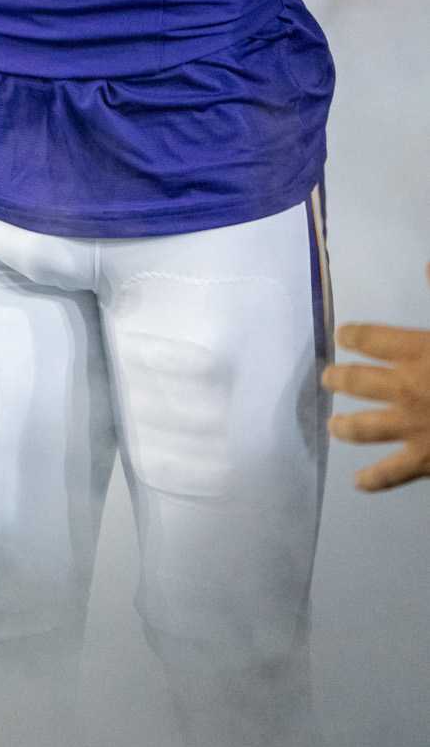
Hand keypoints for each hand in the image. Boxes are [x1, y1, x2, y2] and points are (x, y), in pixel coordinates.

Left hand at [323, 269, 429, 491]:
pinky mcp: (424, 459)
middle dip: (339, 379)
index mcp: (418, 350)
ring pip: (363, 427)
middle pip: (357, 382)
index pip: (370, 338)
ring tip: (333, 426)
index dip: (353, 336)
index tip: (343, 336)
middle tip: (327, 378)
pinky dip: (374, 479)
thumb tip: (427, 263)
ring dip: (345, 426)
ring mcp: (412, 426)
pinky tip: (360, 482)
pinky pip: (392, 472)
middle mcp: (406, 387)